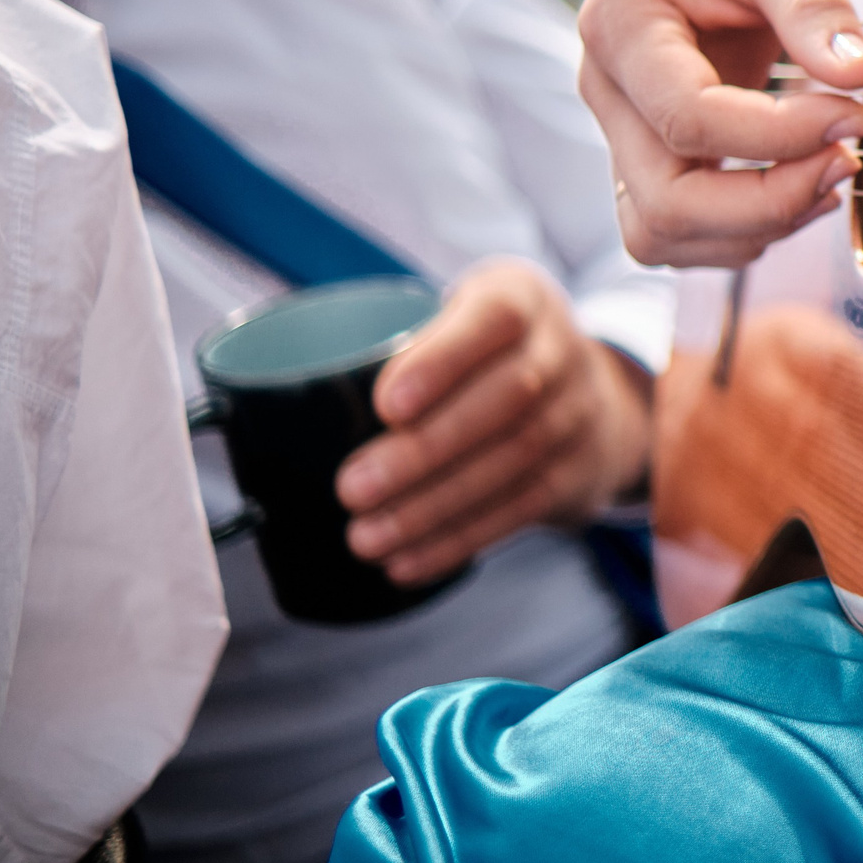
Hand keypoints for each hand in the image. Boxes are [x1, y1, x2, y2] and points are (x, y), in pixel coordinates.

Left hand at [337, 259, 653, 585]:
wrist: (588, 392)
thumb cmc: (483, 354)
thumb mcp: (458, 319)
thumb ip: (400, 343)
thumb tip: (274, 404)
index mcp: (520, 299)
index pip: (494, 320)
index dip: (444, 360)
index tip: (386, 405)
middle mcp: (560, 351)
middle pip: (507, 398)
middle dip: (425, 450)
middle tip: (352, 489)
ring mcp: (578, 413)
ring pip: (514, 460)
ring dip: (434, 506)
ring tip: (366, 536)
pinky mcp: (579, 471)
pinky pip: (523, 508)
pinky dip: (460, 539)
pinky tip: (408, 563)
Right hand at [577, 0, 862, 266]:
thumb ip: (816, 6)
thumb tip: (862, 77)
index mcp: (620, 24)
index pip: (688, 119)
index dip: (779, 136)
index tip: (854, 113)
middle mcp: (605, 87)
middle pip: (664, 201)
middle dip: (766, 201)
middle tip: (847, 160)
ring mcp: (622, 127)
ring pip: (662, 232)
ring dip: (753, 228)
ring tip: (829, 176)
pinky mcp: (651, 151)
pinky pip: (680, 225)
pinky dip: (743, 228)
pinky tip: (803, 183)